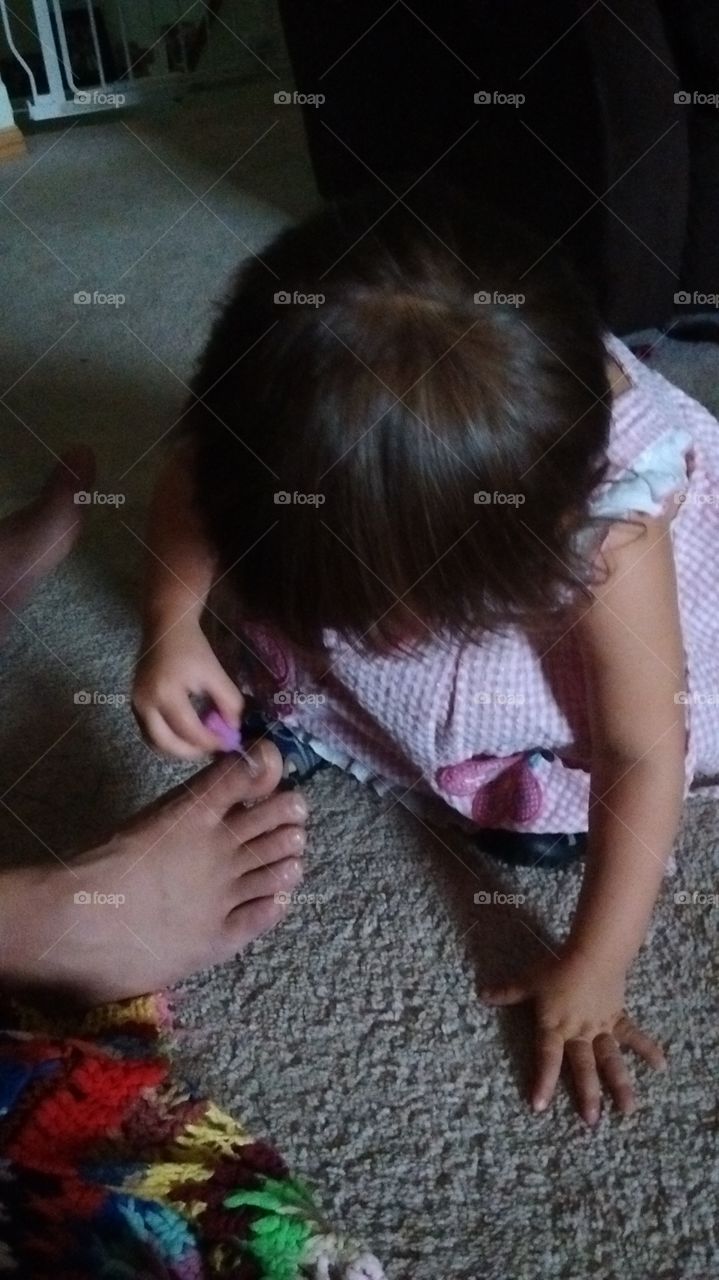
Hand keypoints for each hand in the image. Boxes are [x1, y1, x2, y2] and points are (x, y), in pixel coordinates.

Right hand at [133, 619, 243, 758]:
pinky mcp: (134, 705)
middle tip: (213, 749)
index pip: (189, 730)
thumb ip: (228, 702)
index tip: (227, 743)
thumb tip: (233, 729)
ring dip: (178, 750)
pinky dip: (167, 740)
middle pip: (167, 744)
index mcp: (166, 692)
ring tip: (201, 744)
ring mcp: (136, 705)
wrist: (165, 628)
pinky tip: (186, 735)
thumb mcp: (215, 672)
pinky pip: (149, 734)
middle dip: (192, 752)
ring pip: (155, 743)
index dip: (210, 741)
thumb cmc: (192, 648)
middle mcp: (145, 703)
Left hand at [481, 952, 665, 1123]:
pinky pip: (633, 1036)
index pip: (547, 1058)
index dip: (543, 1082)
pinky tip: (661, 1065)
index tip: (539, 1106)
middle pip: (583, 1067)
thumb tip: (482, 995)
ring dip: (620, 1084)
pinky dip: (647, 1049)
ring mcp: (601, 1028)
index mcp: (555, 1027)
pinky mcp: (618, 1018)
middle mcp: (579, 1033)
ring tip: (628, 1110)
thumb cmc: (557, 967)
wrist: (592, 953)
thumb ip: (507, 992)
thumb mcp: (528, 980)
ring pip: (611, 1060)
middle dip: (587, 1095)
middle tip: (591, 1122)